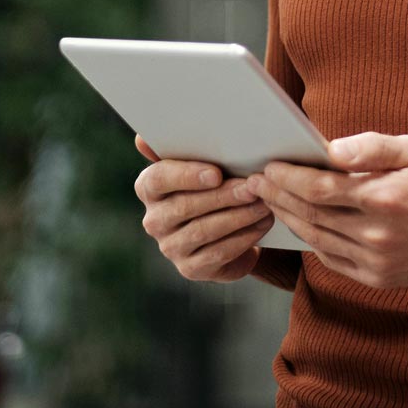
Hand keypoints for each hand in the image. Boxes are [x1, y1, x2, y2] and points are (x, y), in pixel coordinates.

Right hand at [134, 134, 274, 282]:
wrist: (228, 226)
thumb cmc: (216, 183)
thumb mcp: (205, 161)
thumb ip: (185, 146)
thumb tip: (142, 139)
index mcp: (150, 187)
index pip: (158, 179)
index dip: (186, 176)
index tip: (216, 173)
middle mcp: (154, 219)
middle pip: (185, 206)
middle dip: (223, 196)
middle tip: (253, 187)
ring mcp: (170, 247)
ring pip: (204, 230)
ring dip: (239, 216)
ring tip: (264, 203)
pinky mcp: (191, 268)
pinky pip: (218, 252)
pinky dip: (244, 236)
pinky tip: (263, 223)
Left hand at [245, 132, 407, 289]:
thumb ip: (373, 147)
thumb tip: (331, 148)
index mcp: (384, 197)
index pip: (320, 188)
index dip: (289, 178)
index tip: (268, 167)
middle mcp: (376, 234)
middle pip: (311, 215)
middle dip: (279, 196)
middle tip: (255, 183)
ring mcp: (375, 260)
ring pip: (317, 238)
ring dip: (289, 219)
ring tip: (271, 200)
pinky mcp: (377, 277)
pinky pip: (332, 259)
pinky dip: (312, 241)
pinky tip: (301, 224)